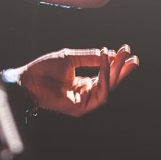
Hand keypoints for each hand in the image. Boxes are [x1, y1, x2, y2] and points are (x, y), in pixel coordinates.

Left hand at [17, 45, 138, 116]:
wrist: (28, 79)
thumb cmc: (44, 68)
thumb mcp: (70, 58)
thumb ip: (89, 57)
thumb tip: (109, 53)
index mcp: (83, 82)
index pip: (104, 75)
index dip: (116, 64)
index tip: (126, 51)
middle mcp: (86, 92)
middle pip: (110, 82)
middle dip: (121, 69)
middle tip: (132, 57)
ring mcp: (84, 101)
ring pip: (107, 88)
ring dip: (115, 72)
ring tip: (119, 58)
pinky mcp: (82, 108)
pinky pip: (99, 94)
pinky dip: (104, 78)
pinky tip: (105, 65)